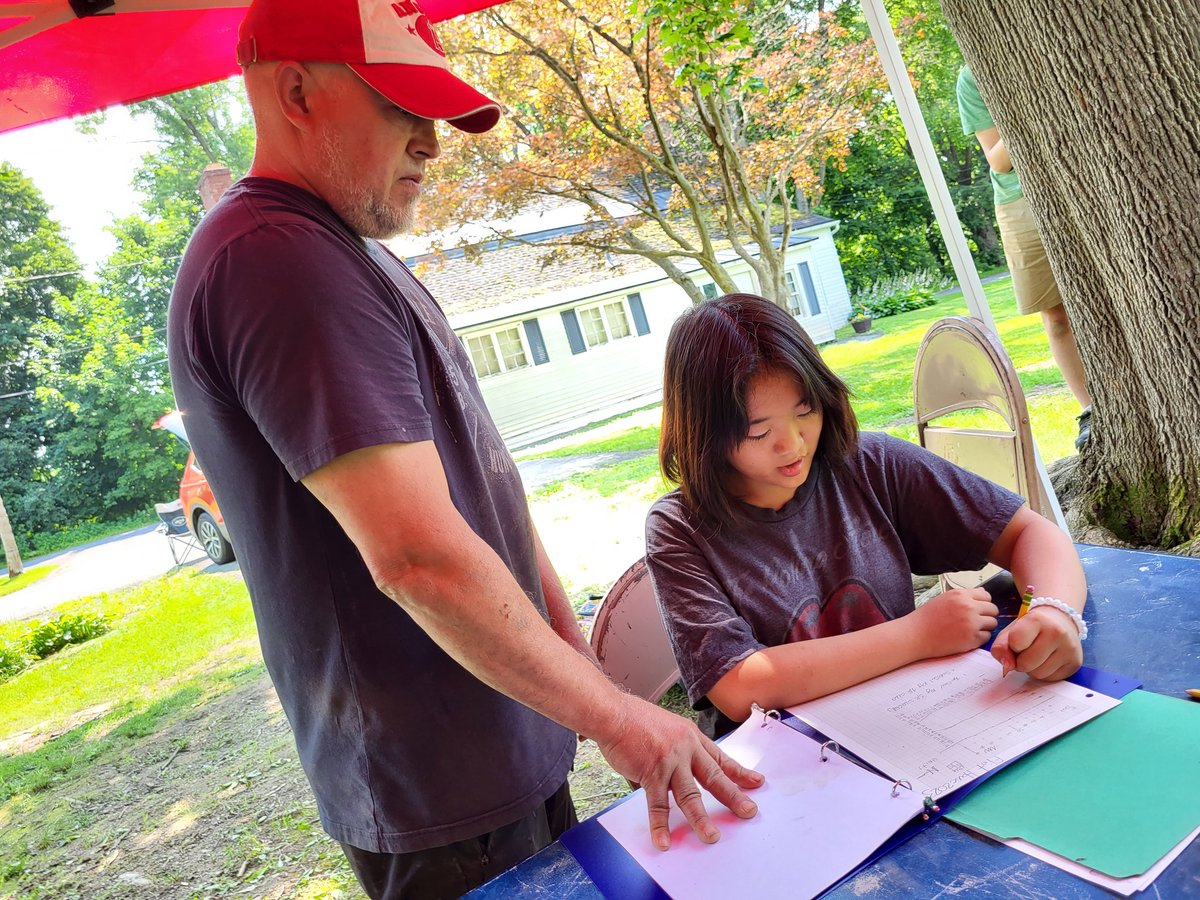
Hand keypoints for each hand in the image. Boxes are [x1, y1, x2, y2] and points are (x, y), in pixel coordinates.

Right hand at [594, 695, 762, 849]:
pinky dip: (660, 825)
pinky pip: (658, 804)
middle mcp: (685, 749)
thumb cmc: (633, 719)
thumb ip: (675, 749)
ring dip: (701, 819)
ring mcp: (669, 762)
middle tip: (748, 812)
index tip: (756, 782)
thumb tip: (674, 773)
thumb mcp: (666, 726)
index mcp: (690, 736)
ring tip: (711, 837)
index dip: (739, 772)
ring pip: (690, 796)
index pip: (720, 757)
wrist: (613, 713)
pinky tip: (664, 840)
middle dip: (733, 797)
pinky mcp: (651, 773)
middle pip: (714, 777)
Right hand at [908, 588, 997, 658]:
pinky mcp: (971, 639)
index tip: (977, 609)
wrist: (915, 635)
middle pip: (993, 609)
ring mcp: (971, 623)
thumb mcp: (944, 599)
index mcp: (960, 595)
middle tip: (975, 621)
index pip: (987, 596)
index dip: (983, 603)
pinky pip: (987, 637)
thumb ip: (964, 595)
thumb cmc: (927, 617)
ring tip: (970, 629)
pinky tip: (966, 637)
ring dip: (985, 627)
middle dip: (987, 615)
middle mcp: (968, 607)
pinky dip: (979, 638)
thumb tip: (984, 593)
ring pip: (993, 623)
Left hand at [991, 605, 1082, 680]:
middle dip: (1020, 661)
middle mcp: (1057, 632)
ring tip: (1037, 655)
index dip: (1012, 646)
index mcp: (1037, 620)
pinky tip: (1047, 660)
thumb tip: (1007, 666)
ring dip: (1032, 669)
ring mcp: (1069, 648)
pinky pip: (1051, 679)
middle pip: (1026, 664)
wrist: (1060, 620)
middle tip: (1026, 651)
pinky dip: (1044, 673)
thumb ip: (1001, 647)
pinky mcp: (1075, 662)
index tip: (1018, 640)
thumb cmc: (1031, 627)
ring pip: (1038, 675)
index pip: (1015, 642)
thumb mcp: (1011, 630)